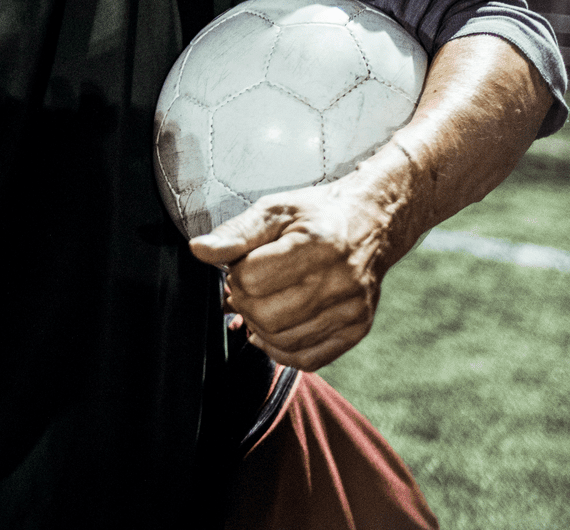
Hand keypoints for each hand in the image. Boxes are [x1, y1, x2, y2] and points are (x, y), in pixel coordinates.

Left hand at [189, 180, 394, 371]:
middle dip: (245, 302)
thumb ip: (236, 232)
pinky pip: (307, 359)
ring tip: (263, 301)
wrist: (370, 224)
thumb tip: (199, 250)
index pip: (252, 279)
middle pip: (266, 316)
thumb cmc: (317, 215)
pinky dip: (281, 349)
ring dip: (259, 326)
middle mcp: (340, 280)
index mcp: (318, 244)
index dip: (237, 273)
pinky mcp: (357, 329)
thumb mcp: (274, 210)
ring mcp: (352, 310)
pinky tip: (276, 327)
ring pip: (283, 341)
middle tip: (248, 285)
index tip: (243, 263)